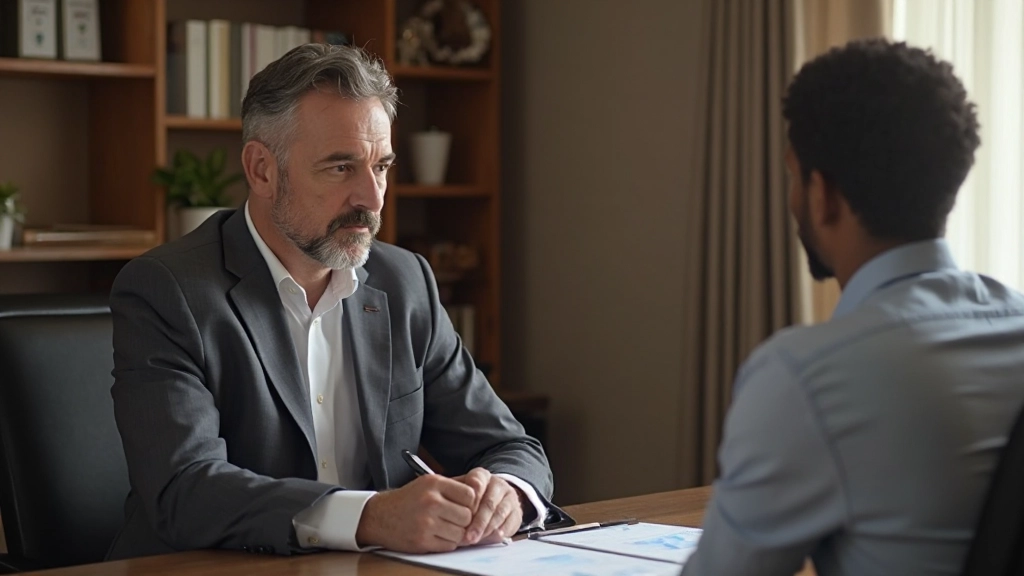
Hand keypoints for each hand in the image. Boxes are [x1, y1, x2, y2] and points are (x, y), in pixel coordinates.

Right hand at [355, 474, 475, 552]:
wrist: (379, 516)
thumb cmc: (409, 500)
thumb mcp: (429, 484)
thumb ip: (455, 485)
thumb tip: (482, 490)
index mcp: (434, 483)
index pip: (470, 495)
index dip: (471, 503)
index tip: (465, 507)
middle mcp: (430, 501)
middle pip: (467, 516)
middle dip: (464, 521)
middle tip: (456, 520)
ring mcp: (426, 522)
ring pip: (460, 533)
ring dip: (456, 534)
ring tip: (445, 528)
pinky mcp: (421, 540)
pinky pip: (449, 546)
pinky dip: (447, 543)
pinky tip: (437, 536)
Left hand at [454, 468, 523, 545]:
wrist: (494, 499)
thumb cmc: (469, 500)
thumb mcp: (459, 493)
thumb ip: (454, 499)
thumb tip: (446, 513)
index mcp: (481, 475)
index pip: (476, 481)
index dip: (469, 497)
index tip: (460, 510)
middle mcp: (497, 483)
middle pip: (488, 502)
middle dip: (477, 521)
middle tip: (467, 536)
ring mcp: (509, 497)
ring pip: (499, 513)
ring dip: (487, 529)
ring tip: (476, 539)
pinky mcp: (517, 511)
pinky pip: (510, 522)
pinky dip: (501, 531)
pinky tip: (492, 537)